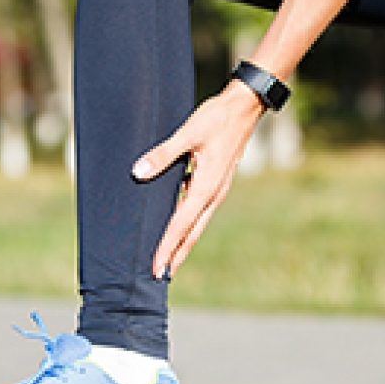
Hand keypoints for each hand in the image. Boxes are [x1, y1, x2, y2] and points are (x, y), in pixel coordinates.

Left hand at [132, 82, 263, 278]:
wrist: (245, 106)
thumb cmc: (218, 118)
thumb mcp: (188, 134)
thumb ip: (163, 154)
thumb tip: (139, 172)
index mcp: (207, 187)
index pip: (181, 225)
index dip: (167, 247)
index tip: (156, 267)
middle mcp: (214, 194)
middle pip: (192, 233)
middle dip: (176, 255)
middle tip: (160, 277)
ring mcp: (217, 189)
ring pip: (196, 224)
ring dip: (182, 242)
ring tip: (167, 259)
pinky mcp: (216, 182)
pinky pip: (199, 210)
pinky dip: (186, 224)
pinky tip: (175, 225)